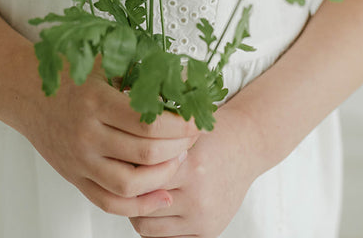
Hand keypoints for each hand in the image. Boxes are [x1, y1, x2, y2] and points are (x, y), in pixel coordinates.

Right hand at [18, 58, 200, 216]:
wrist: (25, 91)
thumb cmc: (69, 72)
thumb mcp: (105, 61)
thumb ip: (143, 71)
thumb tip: (189, 80)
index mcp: (96, 101)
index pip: (149, 123)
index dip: (181, 124)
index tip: (198, 118)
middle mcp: (86, 134)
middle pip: (145, 153)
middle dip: (179, 147)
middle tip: (193, 137)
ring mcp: (79, 160)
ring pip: (130, 184)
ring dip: (163, 176)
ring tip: (178, 160)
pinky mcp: (75, 177)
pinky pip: (109, 202)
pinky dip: (139, 205)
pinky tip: (162, 195)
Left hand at [128, 103, 260, 237]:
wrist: (246, 146)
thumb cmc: (211, 136)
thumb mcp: (182, 135)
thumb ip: (153, 151)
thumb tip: (115, 167)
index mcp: (192, 168)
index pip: (139, 179)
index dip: (123, 172)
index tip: (116, 164)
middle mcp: (199, 198)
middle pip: (140, 207)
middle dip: (127, 194)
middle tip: (123, 181)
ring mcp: (204, 219)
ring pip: (147, 227)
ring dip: (137, 212)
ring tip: (139, 194)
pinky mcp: (209, 232)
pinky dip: (154, 226)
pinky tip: (155, 207)